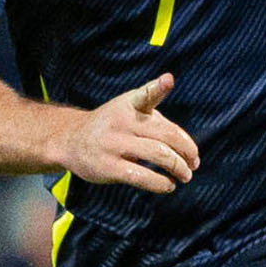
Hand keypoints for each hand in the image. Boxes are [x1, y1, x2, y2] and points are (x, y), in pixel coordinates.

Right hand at [60, 74, 199, 193]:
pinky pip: (142, 176)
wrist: (71, 139)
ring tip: (186, 175)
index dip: (157, 88)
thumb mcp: (128, 110)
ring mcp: (114, 144)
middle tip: (194, 163)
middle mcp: (122, 122)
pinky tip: (168, 185)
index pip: (145, 95)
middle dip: (186, 151)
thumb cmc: (111, 126)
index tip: (167, 80)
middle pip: (165, 135)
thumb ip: (158, 119)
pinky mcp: (109, 167)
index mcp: (129, 105)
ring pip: (157, 155)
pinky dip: (160, 183)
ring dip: (178, 167)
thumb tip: (189, 149)